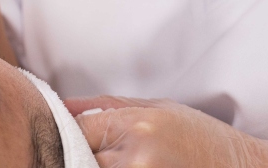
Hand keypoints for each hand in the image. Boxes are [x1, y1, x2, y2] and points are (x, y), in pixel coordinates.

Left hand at [66, 96, 267, 167]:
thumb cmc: (206, 140)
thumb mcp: (160, 109)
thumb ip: (107, 107)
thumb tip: (62, 106)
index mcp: (137, 126)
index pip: (76, 130)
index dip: (70, 136)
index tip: (78, 140)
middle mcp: (137, 157)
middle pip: (79, 158)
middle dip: (80, 157)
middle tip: (95, 154)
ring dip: (94, 167)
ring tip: (119, 160)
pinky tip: (126, 167)